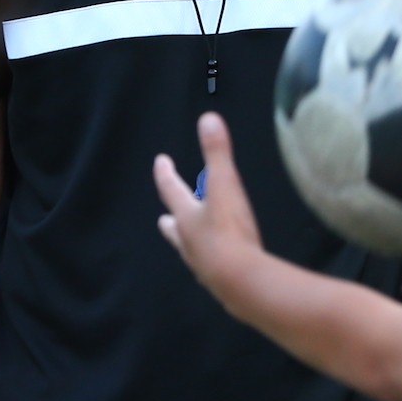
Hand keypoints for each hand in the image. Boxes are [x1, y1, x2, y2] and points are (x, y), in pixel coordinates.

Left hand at [152, 114, 264, 294]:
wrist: (241, 282)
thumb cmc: (230, 231)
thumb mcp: (225, 185)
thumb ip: (217, 152)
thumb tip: (208, 118)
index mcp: (186, 216)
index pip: (171, 190)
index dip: (166, 174)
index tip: (161, 161)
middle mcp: (188, 240)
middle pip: (174, 227)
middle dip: (170, 219)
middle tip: (163, 217)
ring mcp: (201, 263)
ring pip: (188, 249)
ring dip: (187, 241)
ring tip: (186, 239)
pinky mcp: (218, 281)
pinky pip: (208, 266)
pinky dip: (209, 259)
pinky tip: (216, 263)